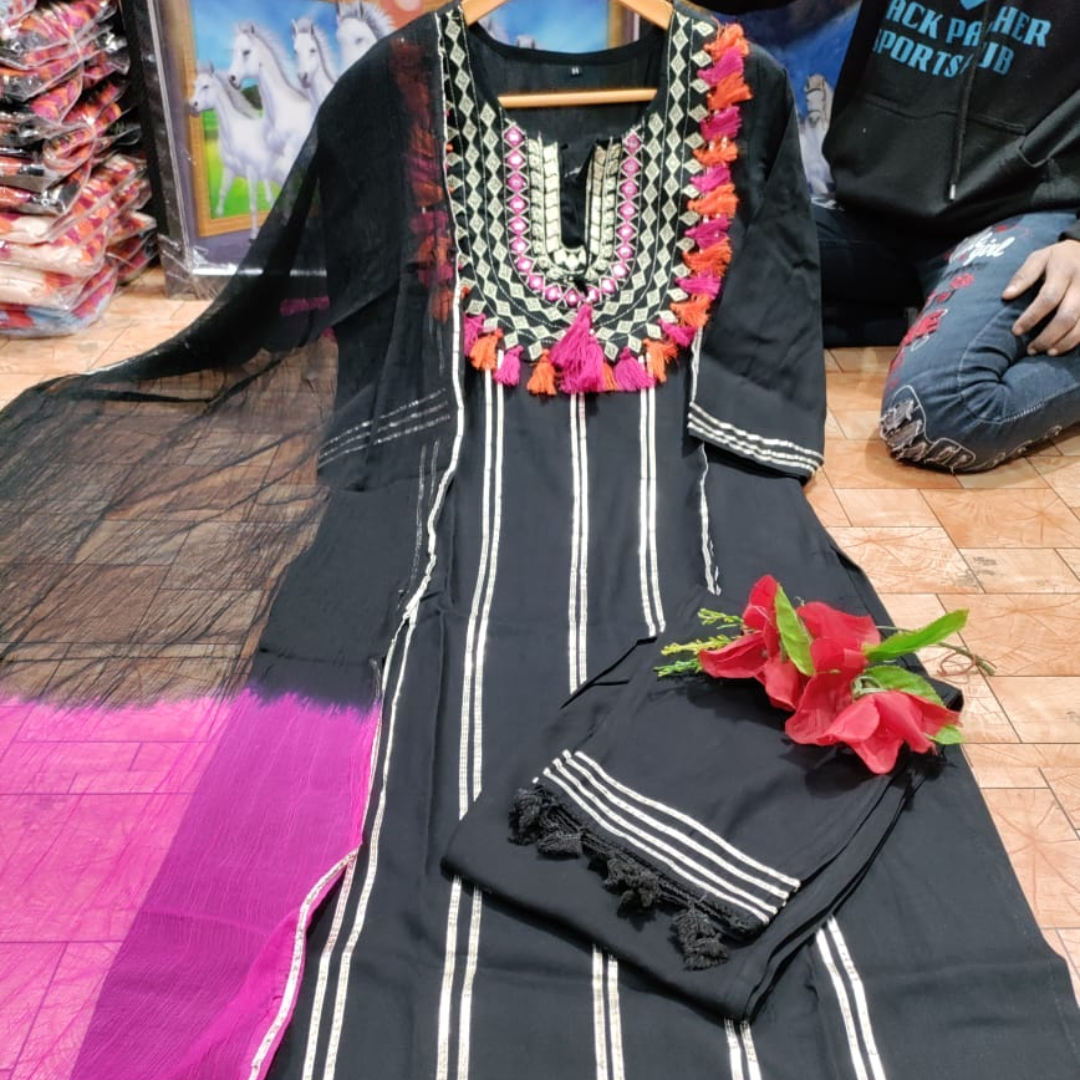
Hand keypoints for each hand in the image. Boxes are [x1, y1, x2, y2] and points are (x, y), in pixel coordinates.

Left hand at [1002, 238, 1079, 355]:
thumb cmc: (1058, 257)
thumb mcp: (1040, 257)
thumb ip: (1024, 275)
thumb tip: (1006, 296)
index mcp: (1065, 270)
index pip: (1048, 298)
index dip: (1031, 317)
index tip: (1015, 331)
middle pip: (1067, 316)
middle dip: (1048, 336)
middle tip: (1030, 349)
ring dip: (1064, 343)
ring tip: (1046, 352)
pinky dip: (1077, 340)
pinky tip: (1063, 347)